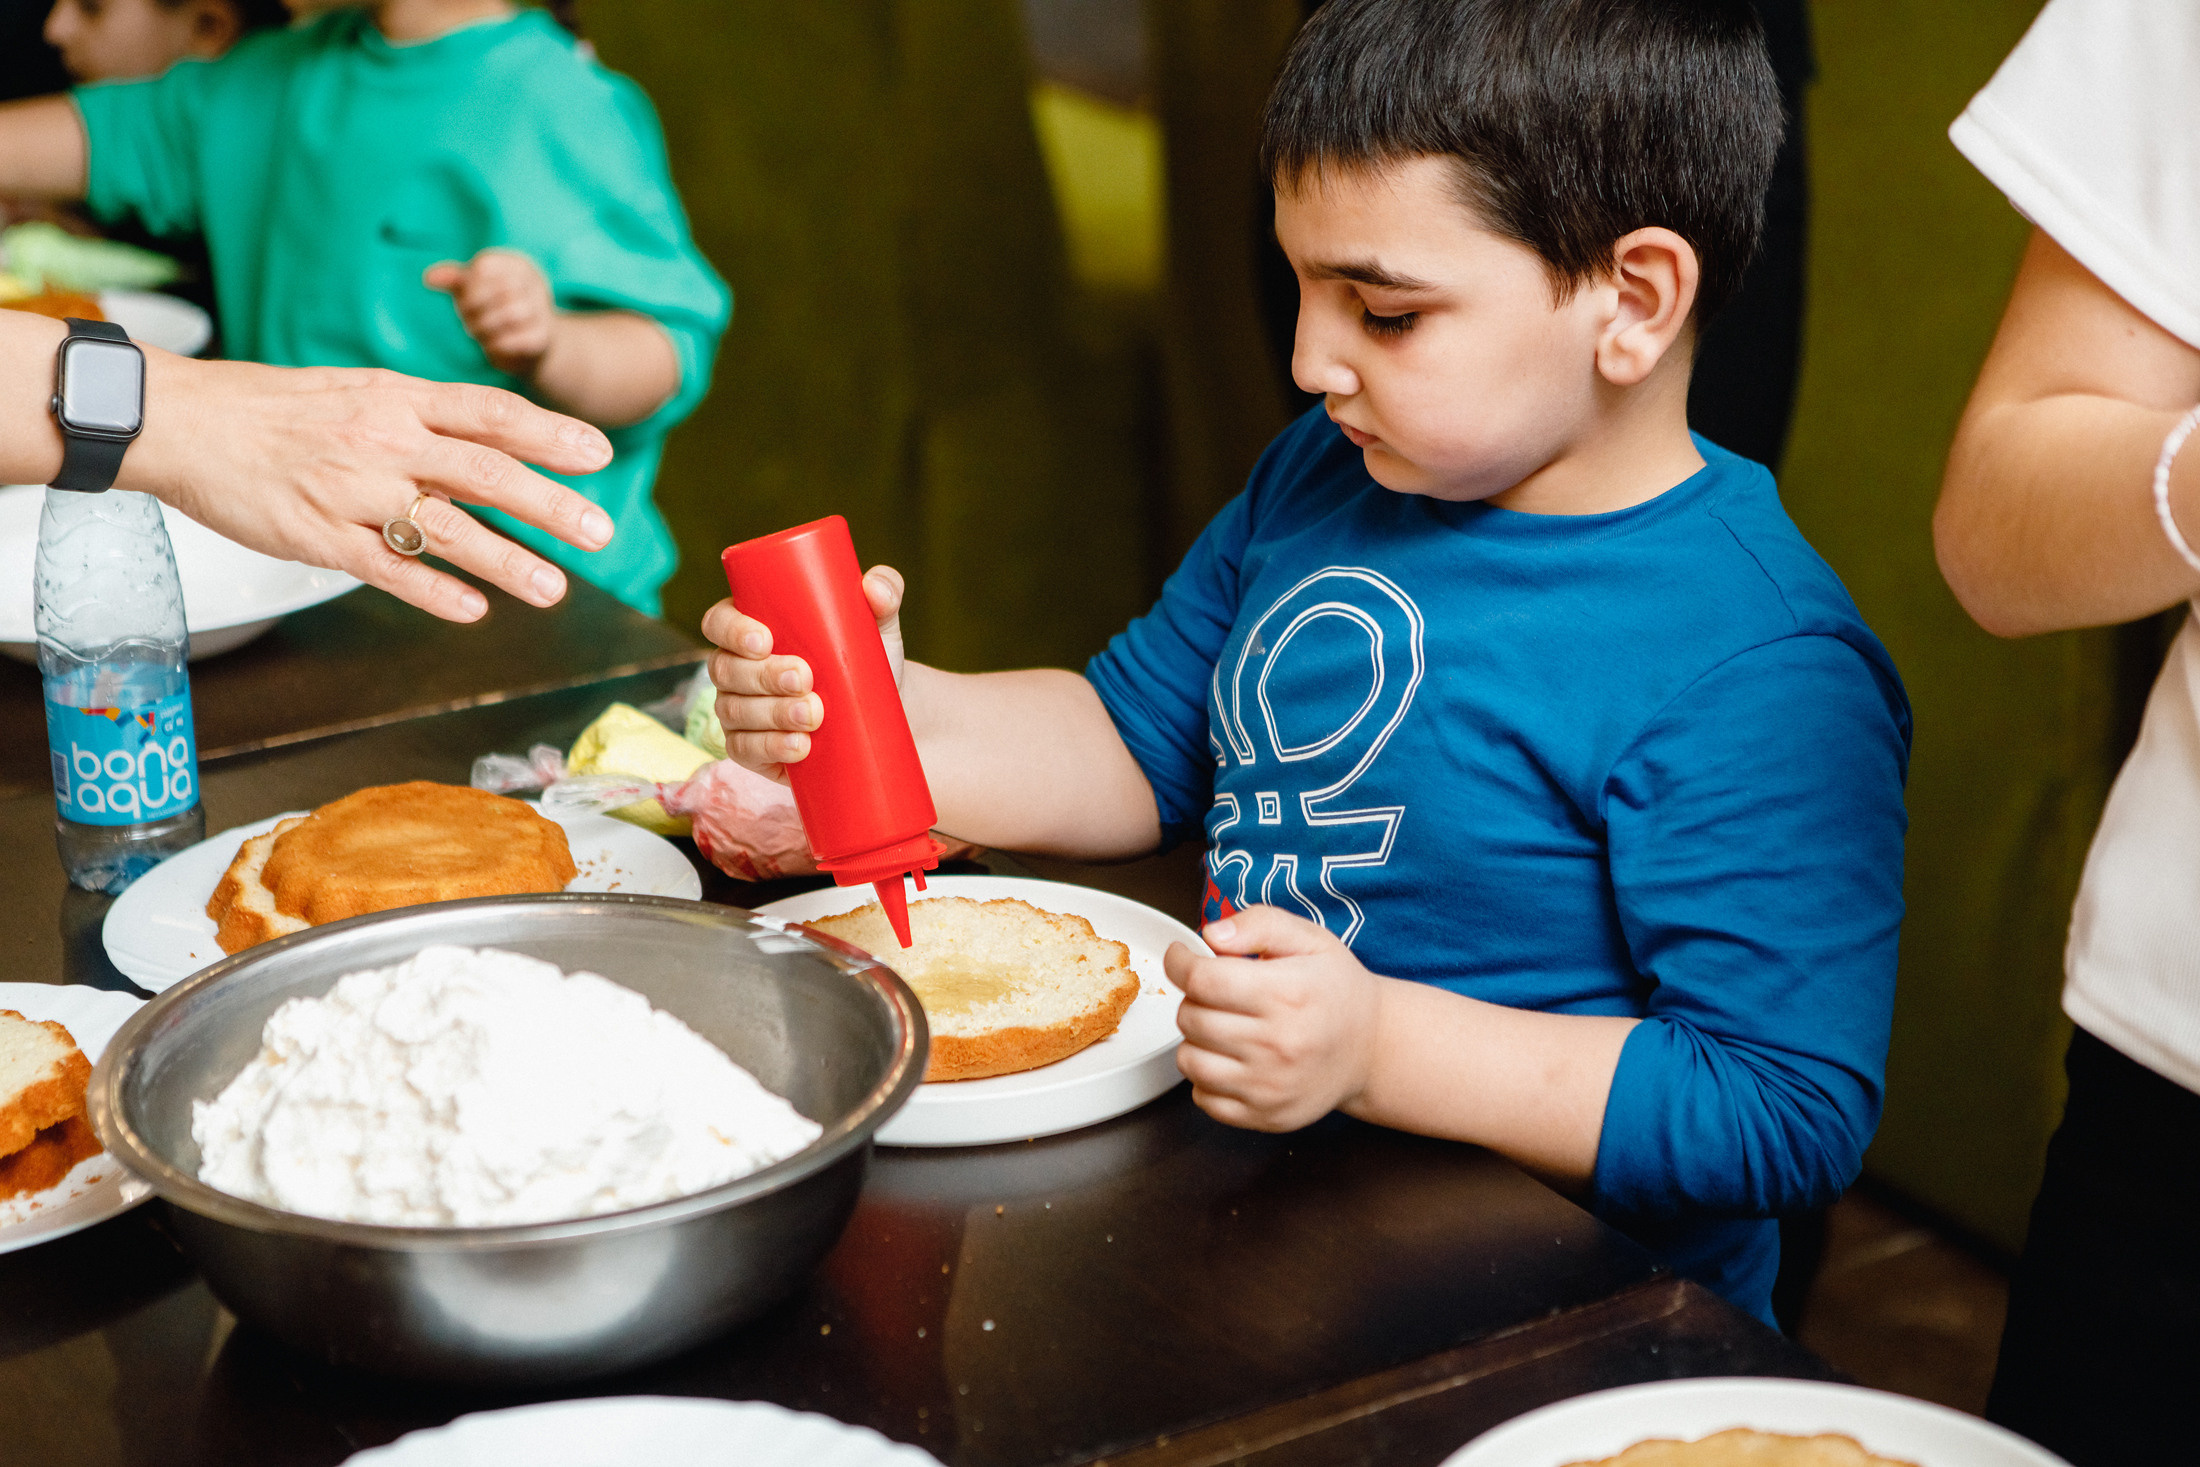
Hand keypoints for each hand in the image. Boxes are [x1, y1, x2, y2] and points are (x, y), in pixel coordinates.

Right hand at [129, 347, 615, 622]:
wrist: (185, 422)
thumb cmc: (278, 409)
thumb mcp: (359, 391)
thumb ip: (427, 419)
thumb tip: (500, 445)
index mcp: (397, 398)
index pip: (488, 413)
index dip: (548, 433)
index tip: (599, 454)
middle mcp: (382, 441)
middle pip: (483, 472)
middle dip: (548, 503)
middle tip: (600, 531)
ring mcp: (351, 491)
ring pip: (442, 527)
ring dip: (504, 560)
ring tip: (553, 588)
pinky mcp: (317, 536)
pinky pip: (385, 568)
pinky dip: (432, 590)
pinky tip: (474, 611)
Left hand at [425, 249, 557, 378]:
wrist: (529, 344)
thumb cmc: (495, 309)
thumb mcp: (474, 289)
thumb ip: (453, 279)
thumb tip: (428, 279)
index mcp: (516, 264)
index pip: (485, 267)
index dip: (468, 288)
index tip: (463, 303)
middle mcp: (534, 283)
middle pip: (499, 289)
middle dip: (475, 309)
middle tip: (468, 322)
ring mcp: (542, 309)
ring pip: (511, 313)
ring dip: (485, 327)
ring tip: (477, 333)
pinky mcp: (543, 337)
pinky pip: (517, 339)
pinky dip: (497, 345)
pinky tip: (491, 346)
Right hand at [701, 565, 905, 783]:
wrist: (878, 713)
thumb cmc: (865, 657)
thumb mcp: (877, 624)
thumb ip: (884, 591)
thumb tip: (874, 587)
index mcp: (751, 627)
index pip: (718, 621)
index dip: (732, 630)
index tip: (766, 640)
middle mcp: (735, 667)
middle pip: (725, 669)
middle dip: (764, 676)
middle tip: (806, 680)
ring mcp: (738, 709)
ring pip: (733, 710)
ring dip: (772, 714)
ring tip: (814, 716)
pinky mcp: (750, 748)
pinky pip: (743, 750)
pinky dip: (770, 748)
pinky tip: (799, 746)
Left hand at [1164, 905, 1385, 1131]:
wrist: (1372, 1048)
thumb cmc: (1336, 990)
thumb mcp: (1310, 939)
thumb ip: (1260, 924)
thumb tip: (1213, 934)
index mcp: (1287, 994)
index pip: (1203, 980)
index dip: (1180, 963)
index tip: (1181, 957)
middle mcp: (1279, 1044)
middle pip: (1191, 1018)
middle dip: (1193, 998)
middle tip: (1215, 993)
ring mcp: (1271, 1086)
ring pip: (1190, 1060)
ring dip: (1195, 1039)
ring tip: (1220, 1025)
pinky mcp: (1265, 1116)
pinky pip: (1203, 1098)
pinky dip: (1206, 1077)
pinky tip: (1230, 1058)